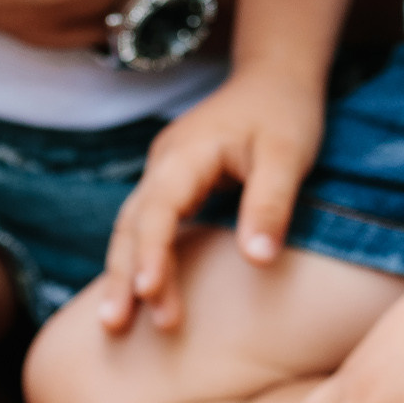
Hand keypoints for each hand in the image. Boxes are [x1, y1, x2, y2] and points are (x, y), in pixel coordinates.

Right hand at [100, 76, 322, 331]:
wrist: (274, 78)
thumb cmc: (284, 114)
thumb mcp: (289, 155)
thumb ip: (271, 204)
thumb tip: (258, 261)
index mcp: (187, 153)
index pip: (159, 208)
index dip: (150, 252)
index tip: (148, 293)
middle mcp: (163, 164)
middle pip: (130, 223)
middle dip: (122, 275)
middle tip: (115, 324)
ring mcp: (163, 174)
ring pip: (130, 227)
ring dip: (122, 274)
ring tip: (115, 323)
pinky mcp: (172, 186)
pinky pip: (144, 227)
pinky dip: (137, 260)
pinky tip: (136, 295)